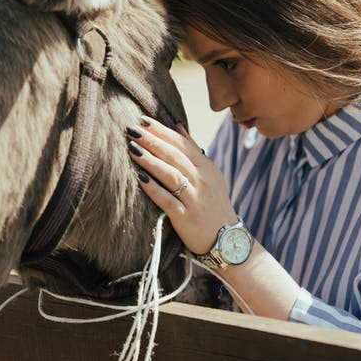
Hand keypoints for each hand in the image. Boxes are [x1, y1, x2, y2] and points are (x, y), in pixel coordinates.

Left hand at [127, 118, 237, 253]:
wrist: (228, 240)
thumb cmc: (213, 204)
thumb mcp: (209, 174)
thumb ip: (193, 149)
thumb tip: (177, 125)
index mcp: (206, 167)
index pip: (182, 143)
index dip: (162, 131)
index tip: (143, 120)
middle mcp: (202, 180)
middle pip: (175, 156)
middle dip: (153, 141)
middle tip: (132, 129)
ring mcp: (195, 199)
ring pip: (171, 175)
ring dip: (150, 161)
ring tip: (132, 148)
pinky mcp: (187, 217)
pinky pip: (168, 201)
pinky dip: (154, 189)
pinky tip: (139, 178)